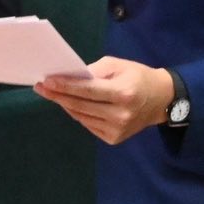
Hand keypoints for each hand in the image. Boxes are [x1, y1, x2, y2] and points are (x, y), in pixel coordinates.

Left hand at [34, 58, 174, 144]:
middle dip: (59, 96)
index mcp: (123, 93)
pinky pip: (88, 124)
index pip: (88, 90)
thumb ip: (95, 71)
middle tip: (41, 88)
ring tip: (53, 94)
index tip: (47, 82)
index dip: (66, 86)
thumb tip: (70, 78)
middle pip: (81, 106)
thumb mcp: (119, 65)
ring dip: (65, 105)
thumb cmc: (138, 77)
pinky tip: (72, 104)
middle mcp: (120, 114)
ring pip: (81, 117)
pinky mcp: (114, 138)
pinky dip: (78, 114)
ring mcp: (117, 129)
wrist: (161, 100)